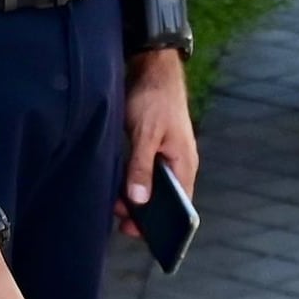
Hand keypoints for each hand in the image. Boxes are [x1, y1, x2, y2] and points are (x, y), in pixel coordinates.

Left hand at [120, 49, 200, 220]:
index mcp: (184, 164)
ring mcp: (165, 157)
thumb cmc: (154, 98)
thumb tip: (139, 201)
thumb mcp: (146, 134)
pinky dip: (132, 183)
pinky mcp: (152, 149)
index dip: (163, 224)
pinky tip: (115, 187)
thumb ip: (142, 167)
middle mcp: (178, 164)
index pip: (181, 207)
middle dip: (143, 213)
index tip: (138, 232)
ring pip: (152, 188)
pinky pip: (144, 174)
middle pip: (165, 200)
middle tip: (118, 218)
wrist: (153, 66)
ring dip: (135, 198)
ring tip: (113, 204)